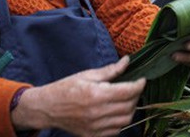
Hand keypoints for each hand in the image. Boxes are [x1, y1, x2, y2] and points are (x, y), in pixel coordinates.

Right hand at [11, 56, 145, 135]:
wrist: (47, 108)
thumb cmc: (66, 88)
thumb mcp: (87, 74)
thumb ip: (110, 70)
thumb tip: (127, 61)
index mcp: (96, 95)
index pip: (128, 91)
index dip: (139, 84)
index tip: (142, 79)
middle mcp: (97, 113)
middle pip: (129, 106)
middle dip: (136, 95)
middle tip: (134, 87)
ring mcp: (95, 127)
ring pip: (125, 120)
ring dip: (131, 109)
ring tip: (127, 99)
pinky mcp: (93, 135)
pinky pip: (116, 130)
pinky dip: (121, 121)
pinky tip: (117, 111)